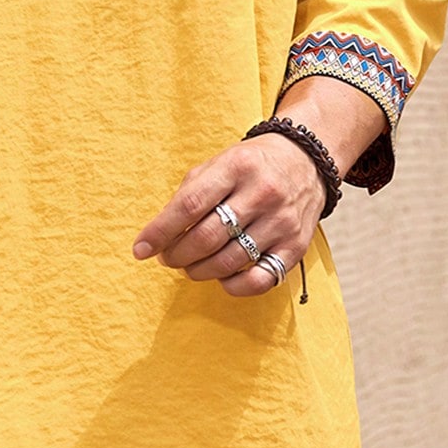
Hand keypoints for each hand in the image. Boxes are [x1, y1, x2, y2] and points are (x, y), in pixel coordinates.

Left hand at [132, 134, 328, 295]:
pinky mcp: (296, 246)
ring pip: (229, 261)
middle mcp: (262, 193)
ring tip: (189, 266)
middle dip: (177, 255)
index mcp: (236, 167)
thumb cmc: (249, 166)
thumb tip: (158, 236)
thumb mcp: (218, 164)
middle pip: (206, 237)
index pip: (190, 205)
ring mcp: (281, 221)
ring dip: (198, 271)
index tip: (141, 249)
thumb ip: (188, 195)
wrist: (306, 160)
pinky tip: (222, 278)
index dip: (160, 231)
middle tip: (167, 257)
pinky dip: (234, 286)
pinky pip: (260, 280)